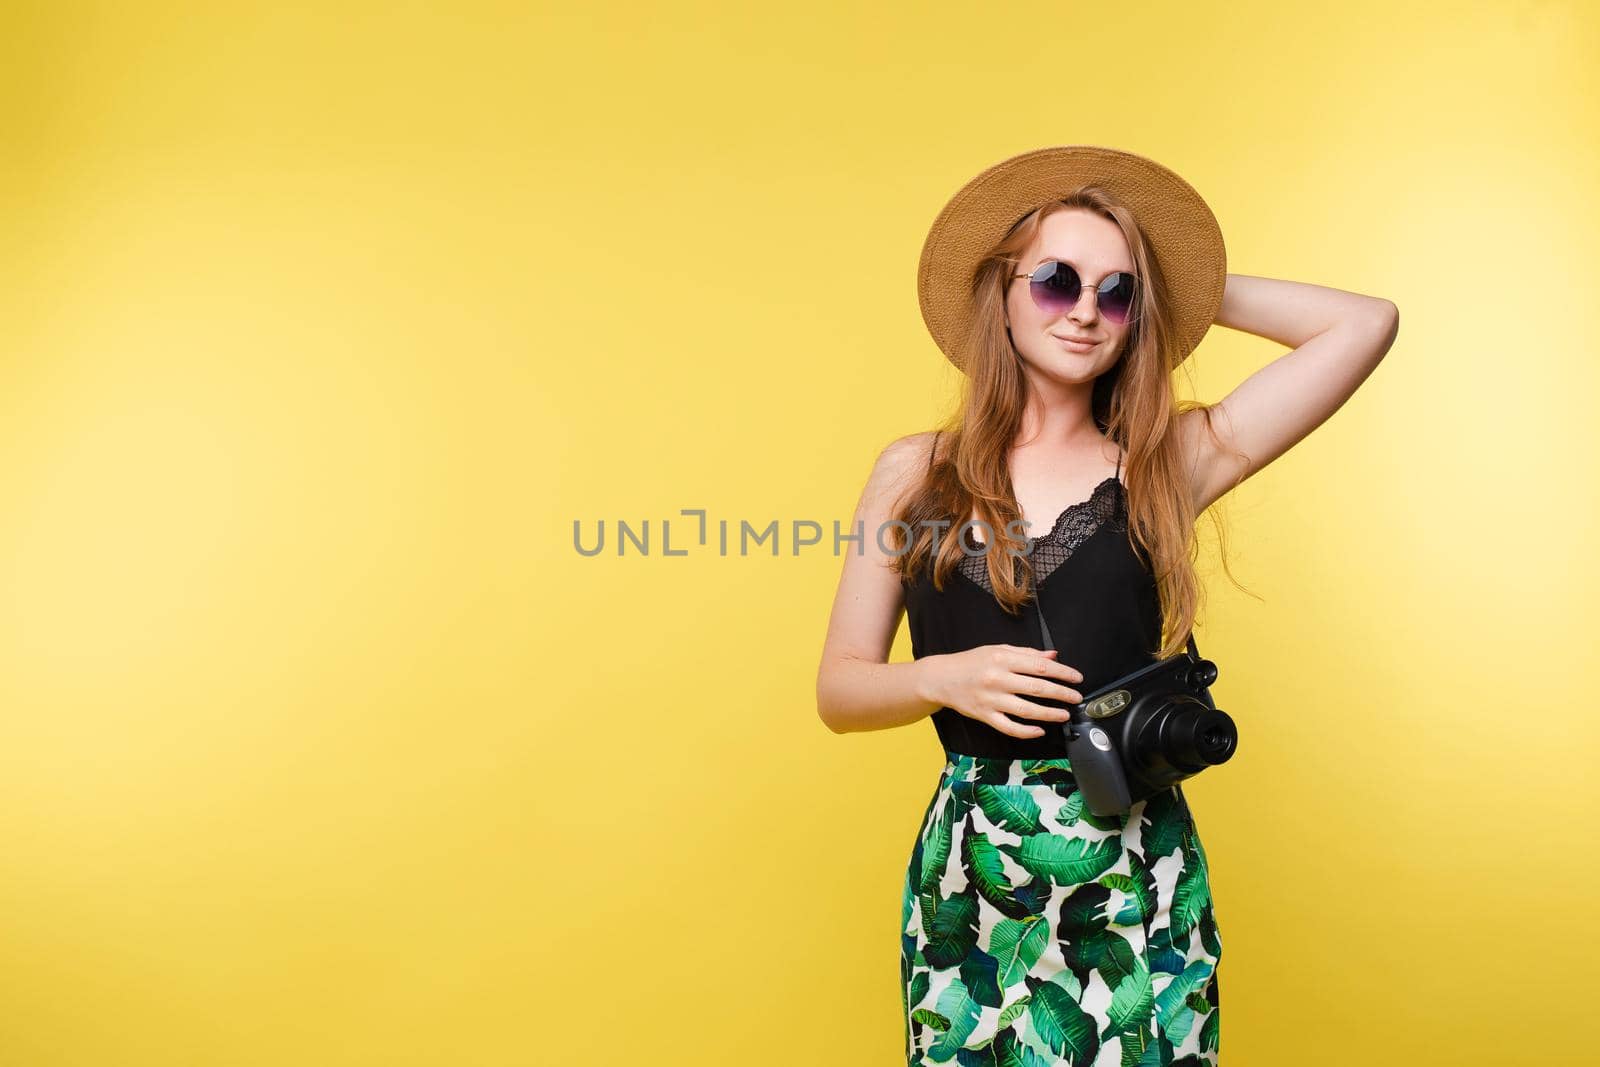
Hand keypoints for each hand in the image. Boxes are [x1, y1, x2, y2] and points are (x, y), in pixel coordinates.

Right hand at [917, 645, 1084, 739]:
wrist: (941, 678)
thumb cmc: (971, 662)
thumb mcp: (997, 650)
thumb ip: (1026, 653)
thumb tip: (1054, 656)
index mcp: (1003, 659)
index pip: (1040, 666)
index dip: (1062, 672)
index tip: (1077, 678)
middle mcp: (998, 679)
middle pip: (1037, 688)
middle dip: (1062, 694)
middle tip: (1076, 697)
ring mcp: (991, 699)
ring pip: (1026, 710)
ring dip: (1049, 714)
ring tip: (1064, 714)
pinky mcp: (984, 715)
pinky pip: (1009, 727)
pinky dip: (1026, 731)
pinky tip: (1039, 731)